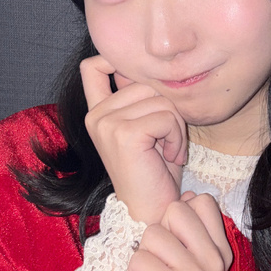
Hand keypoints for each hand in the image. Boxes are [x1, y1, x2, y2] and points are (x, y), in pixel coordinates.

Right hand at [81, 55, 187, 224]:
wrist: (153, 210)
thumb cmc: (155, 170)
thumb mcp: (146, 126)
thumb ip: (140, 98)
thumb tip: (151, 66)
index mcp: (98, 112)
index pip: (94, 66)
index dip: (117, 60)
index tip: (141, 80)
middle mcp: (96, 115)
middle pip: (145, 82)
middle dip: (168, 109)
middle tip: (167, 139)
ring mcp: (106, 124)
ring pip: (160, 100)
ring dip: (176, 127)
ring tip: (168, 151)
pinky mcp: (123, 134)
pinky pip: (166, 117)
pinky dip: (177, 137)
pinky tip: (170, 156)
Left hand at [122, 193, 232, 270]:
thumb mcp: (192, 263)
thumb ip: (192, 229)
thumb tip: (188, 194)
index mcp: (222, 252)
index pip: (203, 201)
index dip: (179, 217)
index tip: (178, 247)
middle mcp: (215, 261)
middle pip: (176, 209)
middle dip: (159, 234)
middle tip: (164, 265)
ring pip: (153, 233)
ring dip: (144, 257)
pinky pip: (138, 258)